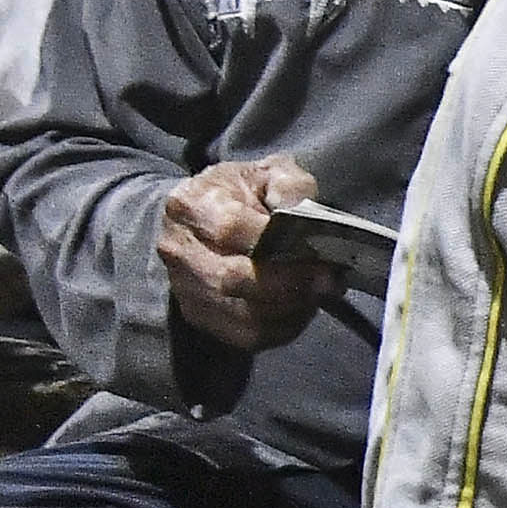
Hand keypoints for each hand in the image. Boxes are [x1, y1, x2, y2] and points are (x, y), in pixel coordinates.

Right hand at [160, 156, 341, 352]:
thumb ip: (289, 185)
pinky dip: (281, 327)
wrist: (205, 217)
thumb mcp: (269, 172)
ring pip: (241, 314)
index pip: (231, 229)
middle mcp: (179, 250)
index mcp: (190, 204)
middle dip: (288, 284)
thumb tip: (300, 214)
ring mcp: (185, 287)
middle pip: (232, 279)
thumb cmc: (243, 193)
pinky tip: (301, 308)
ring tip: (318, 293)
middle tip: (327, 280)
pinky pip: (245, 335)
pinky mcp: (199, 316)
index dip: (276, 244)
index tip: (317, 252)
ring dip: (289, 309)